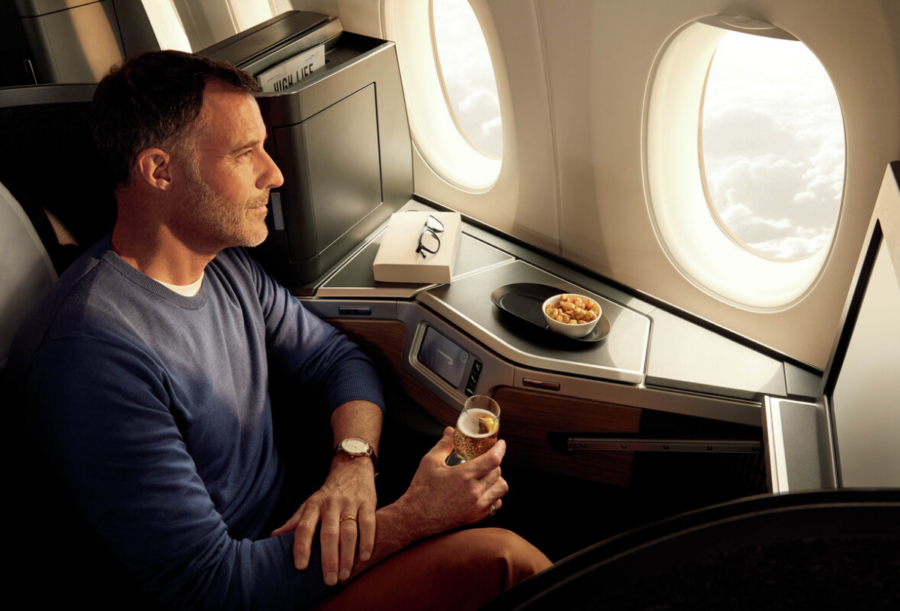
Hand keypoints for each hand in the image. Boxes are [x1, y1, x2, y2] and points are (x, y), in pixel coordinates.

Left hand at [270, 454, 376, 585]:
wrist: (352, 467)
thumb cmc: (328, 493)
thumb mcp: (310, 503)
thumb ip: (295, 522)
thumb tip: (273, 538)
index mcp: (314, 505)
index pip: (304, 527)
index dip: (301, 546)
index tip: (301, 567)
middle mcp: (331, 503)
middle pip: (329, 533)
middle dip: (329, 558)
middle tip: (329, 580)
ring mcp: (350, 503)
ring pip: (349, 531)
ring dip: (347, 555)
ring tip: (345, 574)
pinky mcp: (367, 502)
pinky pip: (368, 523)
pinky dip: (367, 541)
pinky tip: (364, 557)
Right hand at [396, 427, 508, 538]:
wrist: (416, 517)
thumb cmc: (422, 489)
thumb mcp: (430, 462)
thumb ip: (444, 444)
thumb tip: (451, 431)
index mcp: (464, 475)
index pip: (493, 459)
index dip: (500, 449)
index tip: (500, 444)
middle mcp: (474, 492)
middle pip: (498, 472)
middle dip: (494, 463)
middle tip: (485, 459)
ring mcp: (477, 506)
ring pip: (501, 488)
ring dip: (497, 479)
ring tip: (486, 475)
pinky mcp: (476, 517)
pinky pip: (496, 504)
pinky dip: (494, 496)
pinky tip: (484, 491)